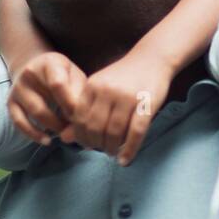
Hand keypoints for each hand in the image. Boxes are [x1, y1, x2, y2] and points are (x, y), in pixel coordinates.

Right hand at [6, 52, 85, 144]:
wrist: (35, 66)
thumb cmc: (62, 74)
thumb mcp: (74, 75)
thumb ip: (80, 94)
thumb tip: (84, 121)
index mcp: (49, 63)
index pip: (57, 85)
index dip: (70, 104)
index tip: (81, 115)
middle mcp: (28, 74)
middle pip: (44, 104)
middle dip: (61, 121)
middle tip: (75, 129)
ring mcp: (17, 89)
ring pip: (33, 113)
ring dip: (52, 128)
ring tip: (66, 132)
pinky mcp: (10, 102)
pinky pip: (19, 122)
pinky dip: (34, 134)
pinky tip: (47, 140)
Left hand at [67, 45, 173, 164]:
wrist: (152, 58)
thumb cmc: (124, 76)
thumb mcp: (100, 88)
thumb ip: (83, 111)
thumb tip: (65, 139)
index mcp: (93, 86)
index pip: (79, 118)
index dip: (80, 136)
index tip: (86, 144)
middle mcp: (108, 91)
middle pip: (96, 128)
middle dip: (96, 144)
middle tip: (101, 150)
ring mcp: (128, 98)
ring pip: (115, 132)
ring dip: (112, 148)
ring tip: (112, 153)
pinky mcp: (147, 104)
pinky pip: (136, 132)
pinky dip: (130, 150)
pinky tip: (125, 160)